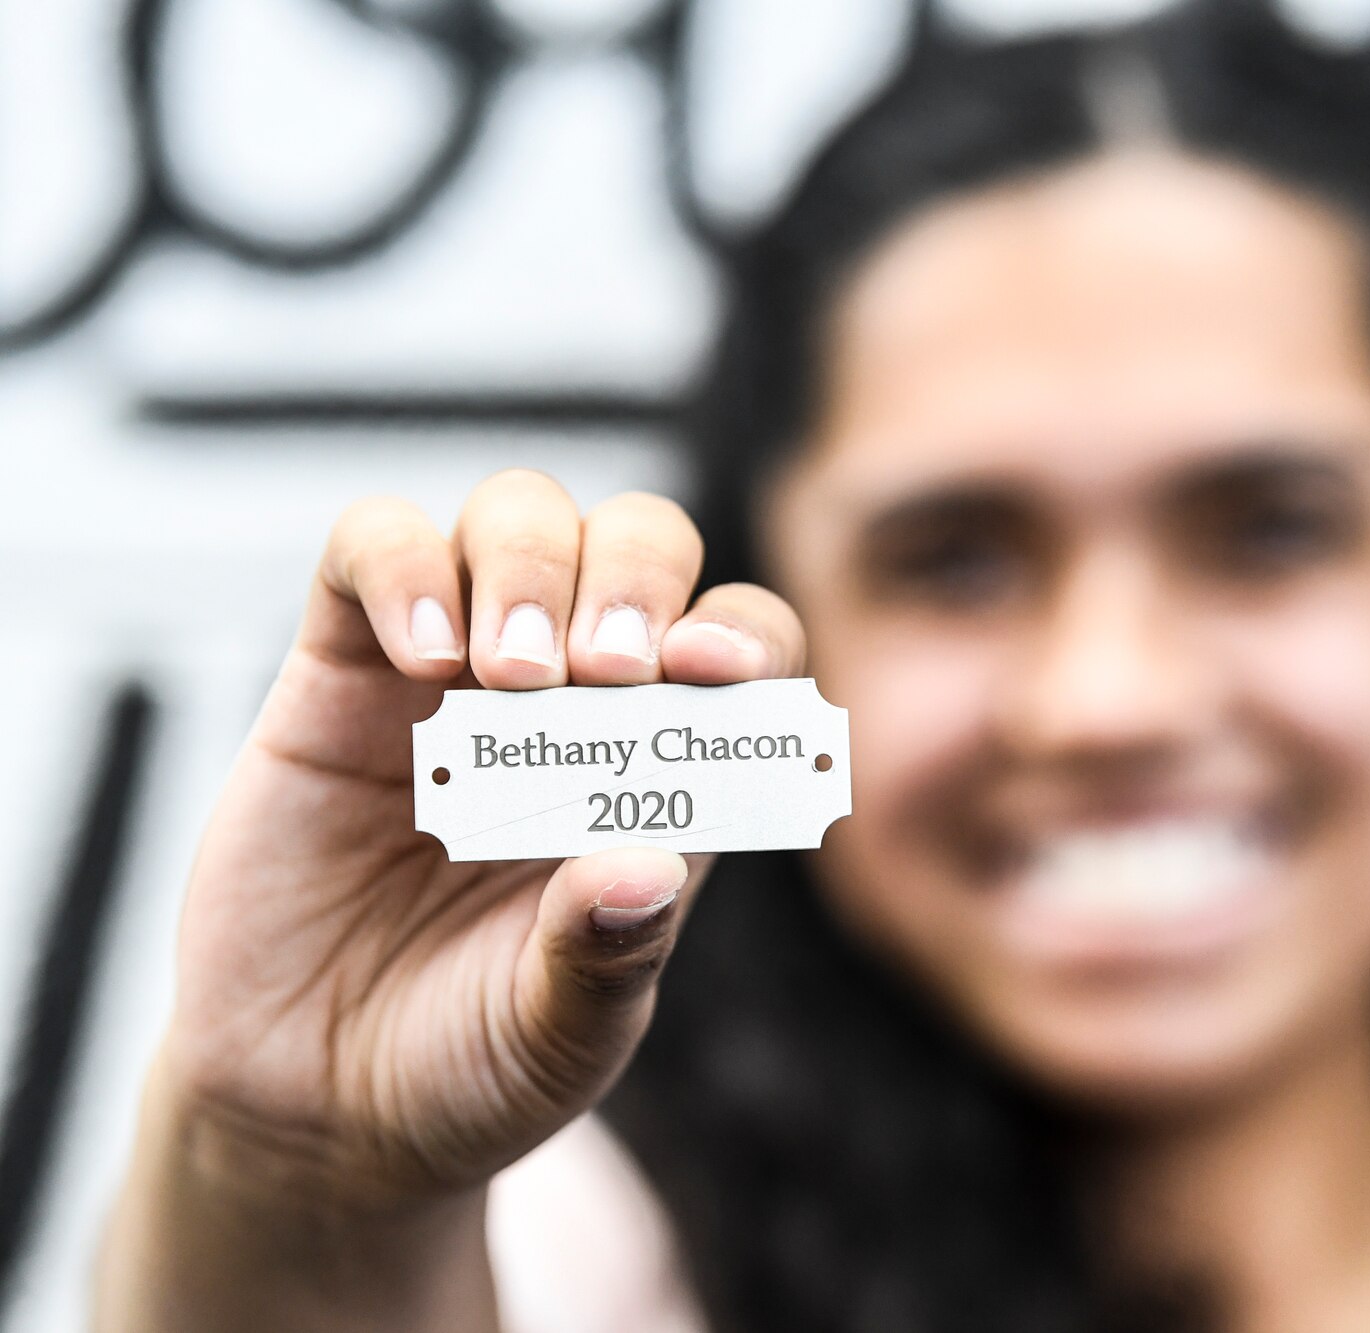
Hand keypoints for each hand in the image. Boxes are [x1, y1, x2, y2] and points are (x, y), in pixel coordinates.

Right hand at [158, 470, 804, 1208]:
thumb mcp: (562, 1036)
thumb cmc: (468, 1065)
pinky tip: (422, 654)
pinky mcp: (339, 667)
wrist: (312, 1108)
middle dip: (638, 579)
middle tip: (609, 670)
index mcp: (664, 771)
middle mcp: (574, 699)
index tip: (713, 674)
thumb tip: (644, 869)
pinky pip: (371, 546)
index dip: (745, 637)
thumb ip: (607, 957)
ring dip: (531, 566)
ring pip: (517, 515)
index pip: (744, 647)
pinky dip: (404, 566)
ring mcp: (457, 670)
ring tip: (512, 675)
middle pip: (639, 543)